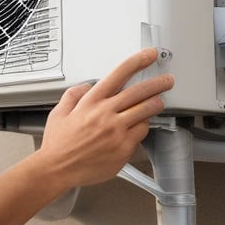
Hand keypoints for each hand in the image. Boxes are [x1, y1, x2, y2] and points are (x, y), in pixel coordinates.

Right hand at [36, 48, 173, 187]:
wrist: (57, 169)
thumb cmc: (58, 144)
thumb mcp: (58, 112)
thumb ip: (74, 95)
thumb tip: (87, 85)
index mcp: (91, 102)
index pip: (119, 74)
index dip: (137, 62)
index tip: (148, 55)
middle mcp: (106, 114)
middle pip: (139, 92)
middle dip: (157, 83)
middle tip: (167, 80)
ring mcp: (116, 132)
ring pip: (145, 112)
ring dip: (155, 105)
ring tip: (158, 102)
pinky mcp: (123, 149)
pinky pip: (141, 133)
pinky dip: (143, 127)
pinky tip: (141, 125)